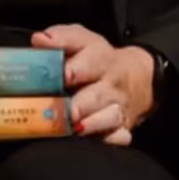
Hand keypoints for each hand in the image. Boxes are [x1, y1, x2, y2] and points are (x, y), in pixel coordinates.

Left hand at [32, 24, 153, 145]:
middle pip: (95, 95)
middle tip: (58, 111)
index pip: (87, 63)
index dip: (71, 70)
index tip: (60, 76)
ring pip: (108, 118)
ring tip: (73, 127)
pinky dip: (109, 140)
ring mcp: (118, 107)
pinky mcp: (123, 127)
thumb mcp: (83, 41)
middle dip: (78, 105)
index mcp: (101, 59)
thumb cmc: (99, 60)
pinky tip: (98, 140)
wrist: (139, 77)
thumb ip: (61, 38)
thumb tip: (39, 40)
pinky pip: (119, 136)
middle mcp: (111, 84)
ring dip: (91, 124)